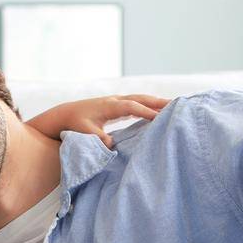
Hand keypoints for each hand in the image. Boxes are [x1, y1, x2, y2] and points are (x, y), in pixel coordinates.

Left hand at [27, 94, 169, 148]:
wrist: (64, 114)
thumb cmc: (74, 124)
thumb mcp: (84, 133)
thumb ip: (98, 138)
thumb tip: (112, 144)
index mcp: (109, 106)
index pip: (133, 107)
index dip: (147, 111)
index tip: (162, 117)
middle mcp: (115, 100)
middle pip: (141, 98)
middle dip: (158, 102)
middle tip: (177, 105)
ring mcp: (116, 101)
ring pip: (140, 99)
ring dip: (156, 101)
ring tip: (173, 105)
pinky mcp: (117, 105)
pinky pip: (137, 103)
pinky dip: (148, 105)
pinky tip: (158, 111)